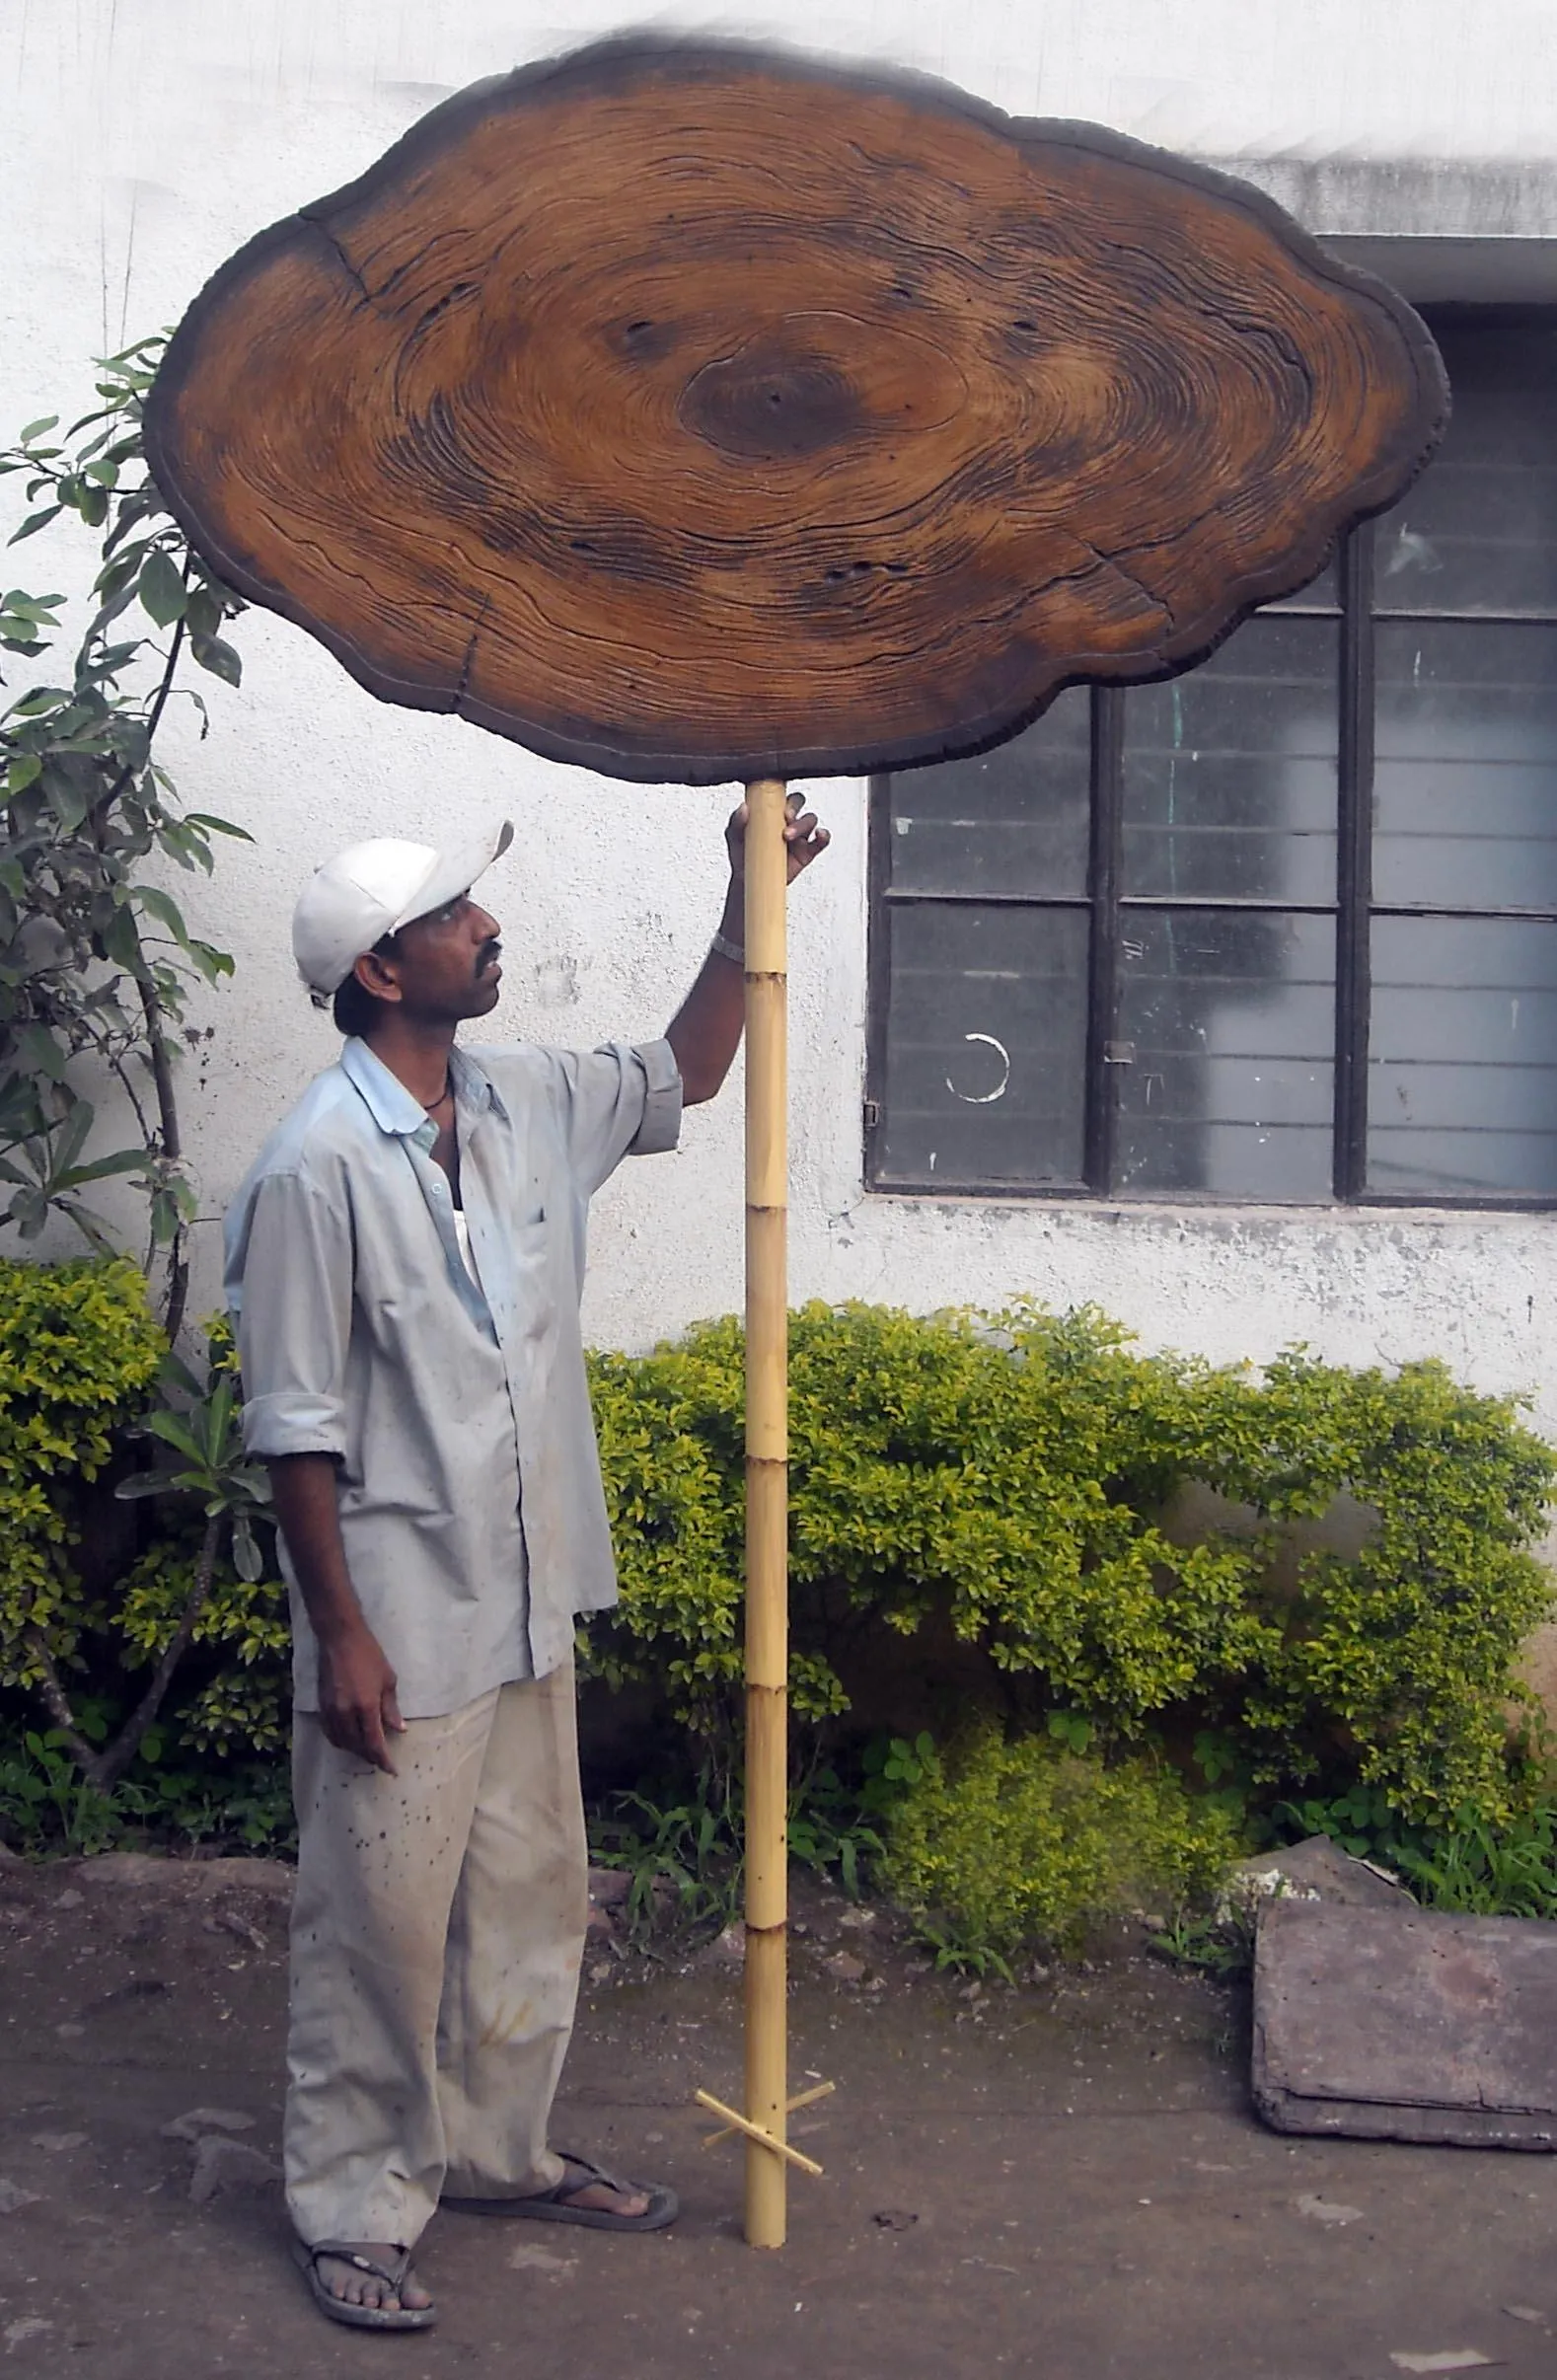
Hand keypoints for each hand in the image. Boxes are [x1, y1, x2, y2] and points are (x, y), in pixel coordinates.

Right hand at [316, 1623, 404, 1773]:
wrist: (340, 1639)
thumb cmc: (369, 1656)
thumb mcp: (388, 1680)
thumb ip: (391, 1708)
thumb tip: (399, 1729)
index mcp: (366, 1707)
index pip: (374, 1743)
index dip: (383, 1760)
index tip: (391, 1770)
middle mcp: (346, 1713)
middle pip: (357, 1746)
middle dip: (370, 1757)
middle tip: (381, 1761)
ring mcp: (331, 1711)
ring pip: (342, 1742)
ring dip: (355, 1750)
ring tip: (367, 1751)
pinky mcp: (321, 1706)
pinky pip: (330, 1733)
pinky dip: (340, 1741)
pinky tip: (349, 1739)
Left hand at [725, 792, 829, 886]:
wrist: (748, 880)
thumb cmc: (742, 854)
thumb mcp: (733, 836)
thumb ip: (736, 821)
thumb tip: (744, 808)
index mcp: (771, 810)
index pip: (781, 794)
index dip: (781, 792)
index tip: (775, 801)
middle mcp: (787, 819)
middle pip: (798, 802)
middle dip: (794, 807)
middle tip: (785, 817)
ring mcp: (799, 835)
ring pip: (810, 820)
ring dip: (802, 824)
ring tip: (787, 836)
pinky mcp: (807, 852)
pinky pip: (821, 841)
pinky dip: (824, 836)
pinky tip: (820, 835)